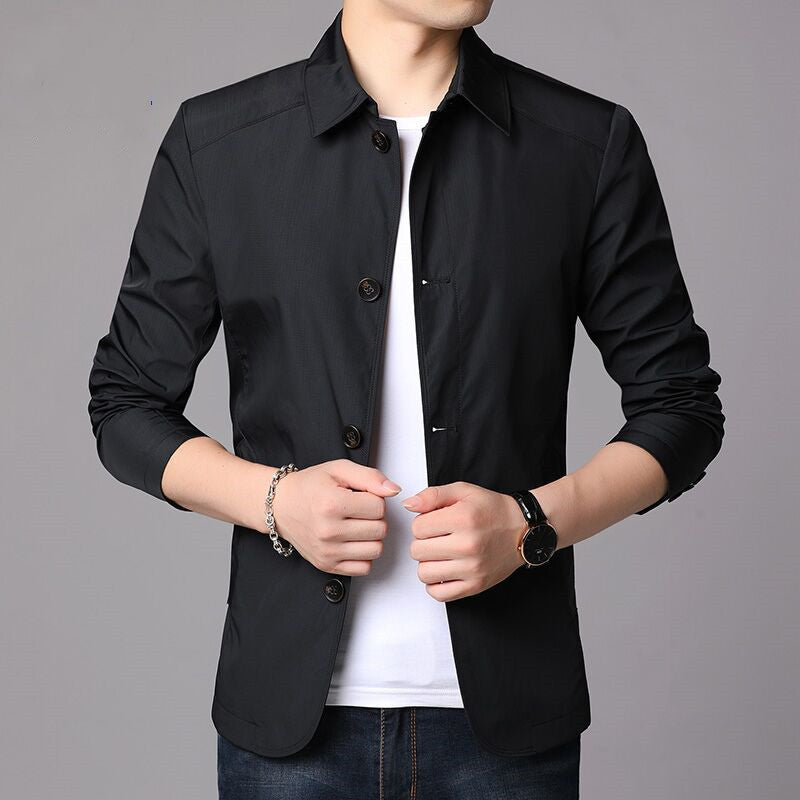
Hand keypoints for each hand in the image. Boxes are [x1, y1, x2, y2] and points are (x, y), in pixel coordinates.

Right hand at [270, 459, 400, 575]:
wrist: (281, 505)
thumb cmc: (309, 486)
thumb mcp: (339, 469)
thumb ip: (370, 477)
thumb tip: (393, 490)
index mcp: (332, 504)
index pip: (379, 507)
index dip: (374, 499)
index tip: (361, 497)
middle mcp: (328, 530)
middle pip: (380, 529)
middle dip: (375, 518)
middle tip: (358, 510)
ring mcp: (327, 551)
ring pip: (376, 550)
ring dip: (372, 537)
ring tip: (357, 525)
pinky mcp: (327, 565)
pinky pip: (364, 567)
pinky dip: (364, 554)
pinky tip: (353, 540)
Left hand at [401, 481, 528, 601]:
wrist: (523, 530)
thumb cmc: (493, 510)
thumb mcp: (464, 491)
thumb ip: (433, 495)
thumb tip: (409, 505)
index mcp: (463, 519)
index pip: (417, 527)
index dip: (422, 523)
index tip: (434, 522)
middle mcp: (468, 545)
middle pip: (417, 551)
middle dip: (422, 542)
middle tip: (437, 538)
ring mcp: (472, 568)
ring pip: (424, 573)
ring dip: (427, 563)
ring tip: (440, 554)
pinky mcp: (475, 585)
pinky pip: (439, 593)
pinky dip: (435, 584)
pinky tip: (444, 570)